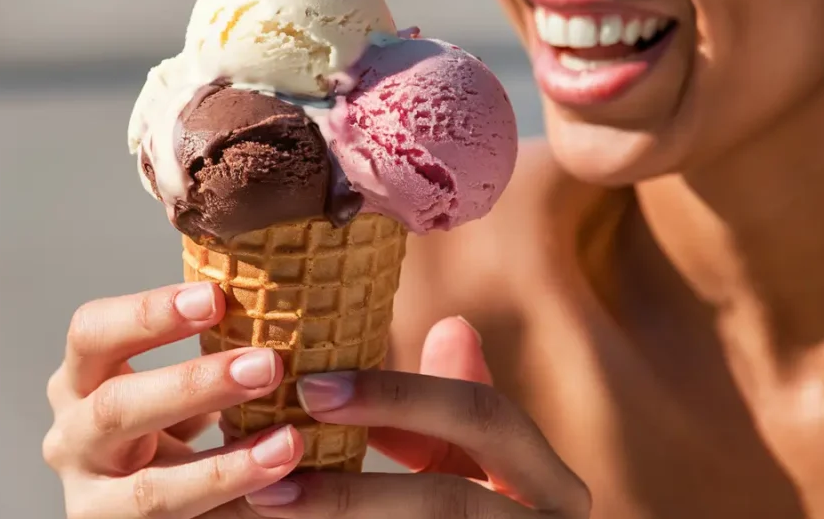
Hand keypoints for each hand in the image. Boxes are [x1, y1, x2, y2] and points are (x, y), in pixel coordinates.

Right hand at [43, 282, 303, 518]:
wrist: (155, 507)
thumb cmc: (171, 426)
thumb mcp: (176, 385)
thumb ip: (211, 347)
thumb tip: (294, 285)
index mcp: (82, 379)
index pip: (92, 333)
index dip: (148, 314)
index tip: (215, 297)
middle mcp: (72, 437)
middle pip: (115, 407)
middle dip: (194, 385)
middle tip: (267, 364)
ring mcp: (92, 500)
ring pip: (149, 490)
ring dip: (226, 467)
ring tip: (289, 443)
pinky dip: (237, 507)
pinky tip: (282, 489)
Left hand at [241, 317, 591, 518]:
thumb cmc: (491, 516)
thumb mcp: (480, 461)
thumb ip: (459, 402)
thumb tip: (451, 324)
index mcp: (556, 486)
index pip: (482, 415)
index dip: (397, 396)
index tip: (312, 388)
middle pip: (449, 502)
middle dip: (355, 488)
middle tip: (276, 457)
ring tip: (267, 501)